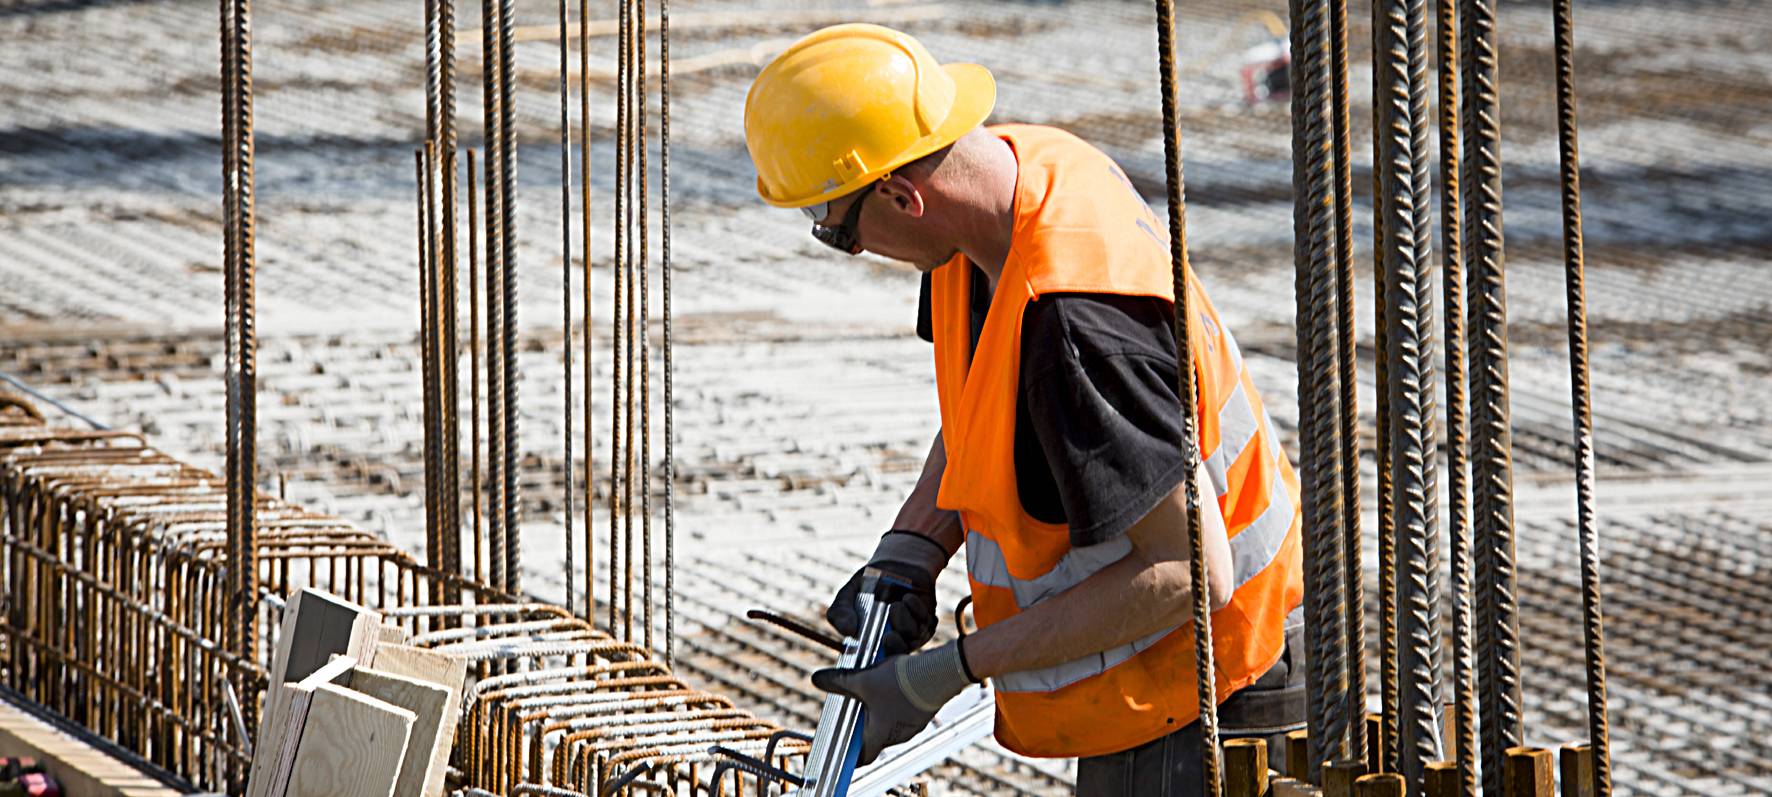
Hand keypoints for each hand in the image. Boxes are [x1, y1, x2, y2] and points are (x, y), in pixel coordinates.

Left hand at [810, 638, 974, 764]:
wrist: (940, 672)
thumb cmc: (901, 682)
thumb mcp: (863, 680)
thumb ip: (839, 682)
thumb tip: (816, 680)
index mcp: (881, 735)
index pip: (864, 756)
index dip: (853, 754)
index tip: (844, 748)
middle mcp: (898, 735)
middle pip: (875, 735)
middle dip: (863, 722)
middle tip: (853, 708)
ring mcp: (913, 724)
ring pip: (891, 720)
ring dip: (880, 708)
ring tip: (872, 689)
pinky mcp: (924, 711)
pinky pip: (904, 710)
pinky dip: (895, 700)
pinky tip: (892, 681)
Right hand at [827, 531, 947, 655]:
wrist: (894, 565)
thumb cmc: (868, 585)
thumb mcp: (847, 596)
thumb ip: (840, 612)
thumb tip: (847, 632)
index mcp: (872, 642)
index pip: (874, 663)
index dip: (875, 665)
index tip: (869, 655)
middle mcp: (893, 642)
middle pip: (897, 655)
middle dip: (894, 648)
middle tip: (888, 637)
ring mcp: (912, 633)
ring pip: (912, 637)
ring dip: (904, 621)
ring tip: (895, 604)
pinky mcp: (927, 622)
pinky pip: (925, 621)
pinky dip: (916, 609)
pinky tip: (908, 598)